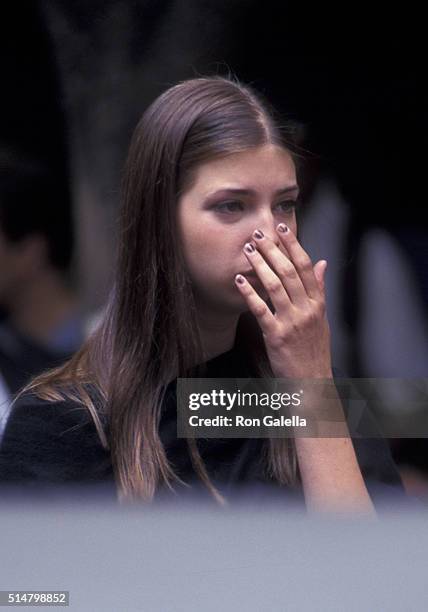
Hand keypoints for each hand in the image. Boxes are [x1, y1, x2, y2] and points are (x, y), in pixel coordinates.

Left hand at [235, 224, 331, 378]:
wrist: (312, 381)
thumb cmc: (314, 349)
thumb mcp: (322, 317)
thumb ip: (320, 289)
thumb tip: (322, 263)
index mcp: (317, 303)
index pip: (306, 267)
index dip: (294, 245)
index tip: (282, 227)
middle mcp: (307, 309)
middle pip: (289, 272)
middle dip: (273, 249)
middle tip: (258, 233)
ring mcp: (292, 322)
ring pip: (275, 286)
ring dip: (260, 265)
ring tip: (248, 250)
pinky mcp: (276, 336)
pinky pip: (260, 310)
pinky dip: (249, 293)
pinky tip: (239, 280)